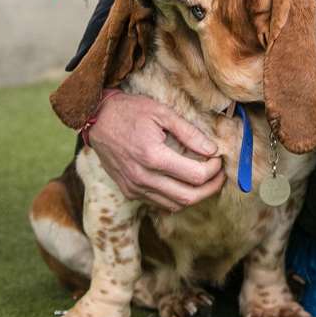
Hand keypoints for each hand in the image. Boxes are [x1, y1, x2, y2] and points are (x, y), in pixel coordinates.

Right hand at [88, 92, 224, 211]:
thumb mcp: (162, 112)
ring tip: (205, 180)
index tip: (217, 158)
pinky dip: (176, 197)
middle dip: (210, 188)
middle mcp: (143, 177)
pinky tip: (182, 182)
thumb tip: (212, 150)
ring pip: (174, 205)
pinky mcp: (129, 191)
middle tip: (219, 175)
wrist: (96, 118)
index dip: (213, 170)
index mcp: (153, 156)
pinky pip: (159, 203)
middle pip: (188, 197)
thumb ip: (189, 132)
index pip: (195, 176)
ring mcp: (134, 187)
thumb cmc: (130, 111)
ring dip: (195, 196)